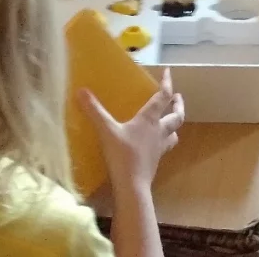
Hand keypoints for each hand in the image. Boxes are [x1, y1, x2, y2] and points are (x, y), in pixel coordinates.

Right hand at [78, 68, 185, 189]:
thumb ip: (94, 111)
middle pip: (177, 116)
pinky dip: (164, 140)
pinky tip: (155, 143)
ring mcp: (159, 148)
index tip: (169, 71)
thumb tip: (81, 91)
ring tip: (170, 121)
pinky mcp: (156, 161)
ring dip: (174, 125)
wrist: (132, 186)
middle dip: (178, 105)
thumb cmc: (122, 155)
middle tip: (177, 97)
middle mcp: (158, 132)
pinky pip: (165, 147)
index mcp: (149, 120)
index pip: (163, 97)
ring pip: (174, 133)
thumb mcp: (106, 131)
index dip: (167, 83)